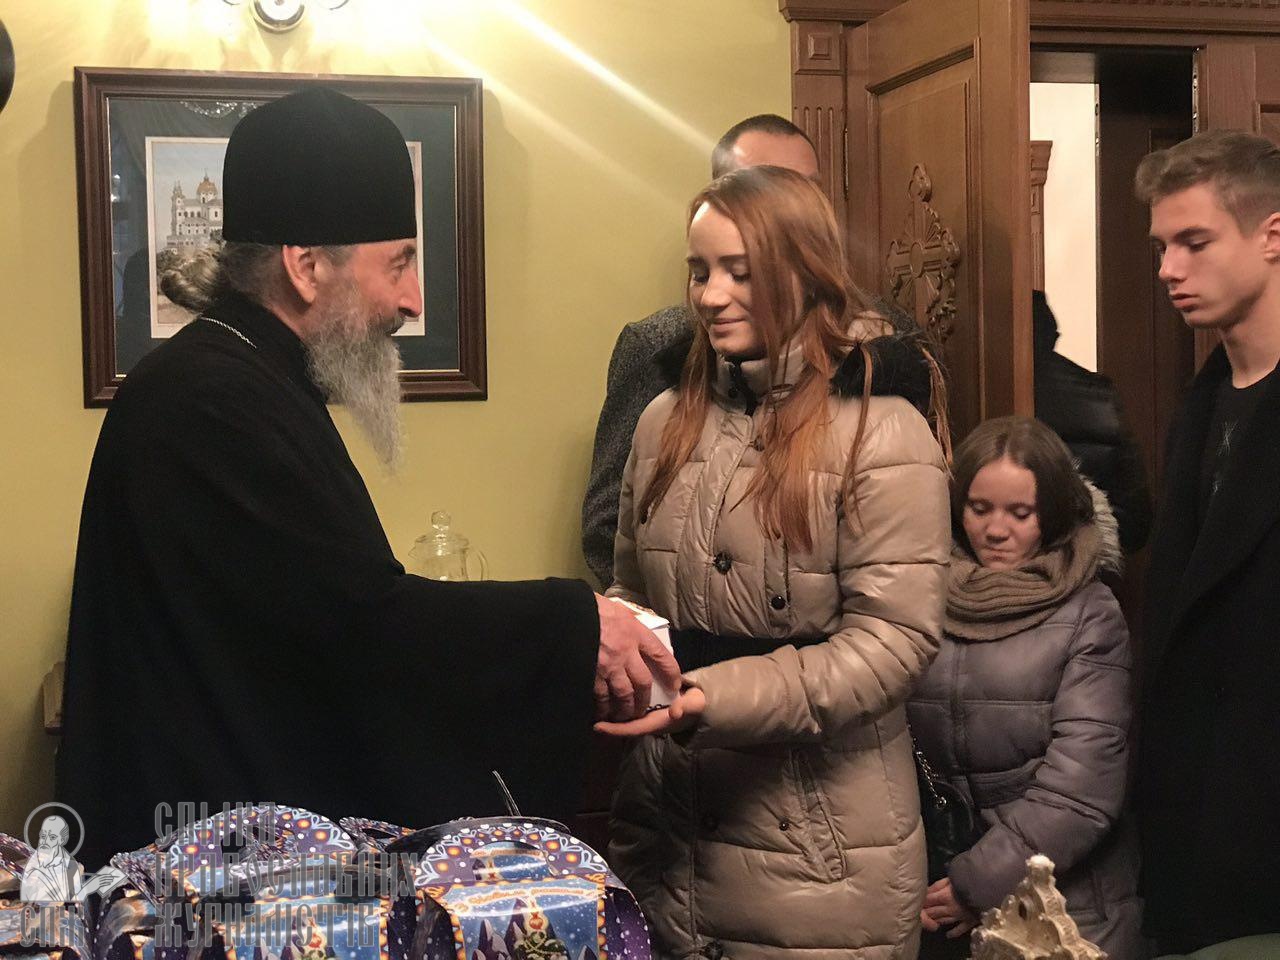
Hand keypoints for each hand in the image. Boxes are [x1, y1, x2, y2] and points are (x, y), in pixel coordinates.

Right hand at [593, 594, 681, 721]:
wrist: (566, 613)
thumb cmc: (591, 607)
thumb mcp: (618, 610)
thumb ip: (631, 622)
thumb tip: (638, 628)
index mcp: (634, 632)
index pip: (661, 655)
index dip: (671, 672)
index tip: (674, 684)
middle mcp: (625, 651)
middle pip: (643, 682)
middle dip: (645, 699)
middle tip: (644, 708)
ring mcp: (607, 666)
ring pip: (624, 695)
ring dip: (626, 708)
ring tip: (625, 715)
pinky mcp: (590, 675)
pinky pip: (601, 697)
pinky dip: (603, 707)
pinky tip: (604, 713)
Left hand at [594, 686, 705, 737]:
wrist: (702, 703)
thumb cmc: (695, 703)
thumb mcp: (694, 704)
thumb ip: (687, 707)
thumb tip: (675, 711)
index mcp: (656, 722)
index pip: (631, 729)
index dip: (614, 729)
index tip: (598, 727)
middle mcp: (648, 721)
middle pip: (623, 725)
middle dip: (607, 722)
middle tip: (588, 715)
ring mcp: (647, 716)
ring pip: (624, 718)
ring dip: (610, 713)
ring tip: (593, 704)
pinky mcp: (646, 708)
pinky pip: (628, 710)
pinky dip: (617, 704)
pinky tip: (607, 695)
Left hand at [920, 878, 977, 937]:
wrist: (988, 890)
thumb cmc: (970, 880)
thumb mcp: (951, 877)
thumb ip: (938, 884)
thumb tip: (927, 890)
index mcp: (944, 896)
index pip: (927, 900)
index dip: (920, 901)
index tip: (915, 902)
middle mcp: (949, 908)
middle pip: (933, 912)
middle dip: (924, 913)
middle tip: (918, 914)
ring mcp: (959, 917)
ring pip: (943, 921)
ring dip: (935, 921)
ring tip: (929, 922)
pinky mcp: (969, 922)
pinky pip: (959, 930)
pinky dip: (953, 933)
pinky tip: (947, 935)